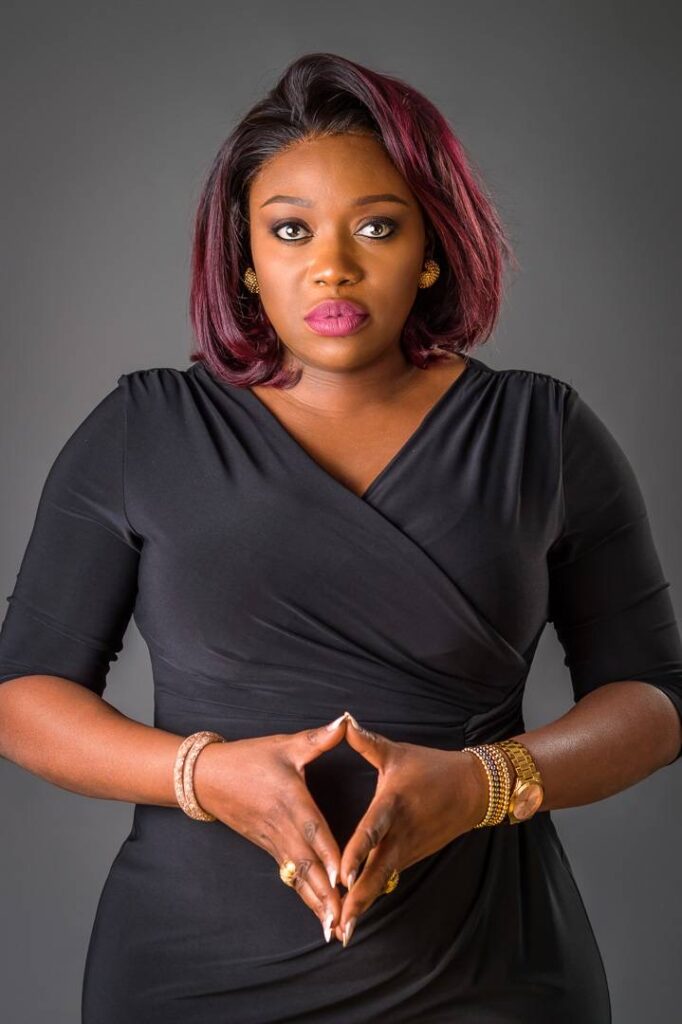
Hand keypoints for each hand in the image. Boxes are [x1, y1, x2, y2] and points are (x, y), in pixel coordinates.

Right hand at [192, 713, 351, 943]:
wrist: (208, 777)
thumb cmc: (250, 758)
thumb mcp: (285, 744)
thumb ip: (319, 738)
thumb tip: (345, 721)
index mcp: (290, 799)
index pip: (312, 830)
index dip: (327, 854)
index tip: (342, 877)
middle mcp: (282, 826)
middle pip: (306, 864)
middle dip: (325, 893)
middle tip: (344, 920)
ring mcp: (274, 841)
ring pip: (299, 876)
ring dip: (317, 903)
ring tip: (335, 929)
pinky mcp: (269, 849)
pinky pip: (291, 876)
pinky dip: (306, 896)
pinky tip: (320, 916)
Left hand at [332, 715, 487, 945]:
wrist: (473, 789)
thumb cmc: (431, 768)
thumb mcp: (397, 752)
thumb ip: (366, 742)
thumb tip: (343, 721)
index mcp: (394, 804)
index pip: (372, 831)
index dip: (357, 853)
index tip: (342, 876)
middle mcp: (401, 833)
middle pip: (378, 872)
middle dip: (358, 900)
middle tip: (338, 924)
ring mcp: (408, 849)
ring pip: (383, 881)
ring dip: (364, 904)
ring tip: (342, 932)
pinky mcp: (412, 857)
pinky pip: (389, 878)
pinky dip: (373, 896)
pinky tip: (356, 916)